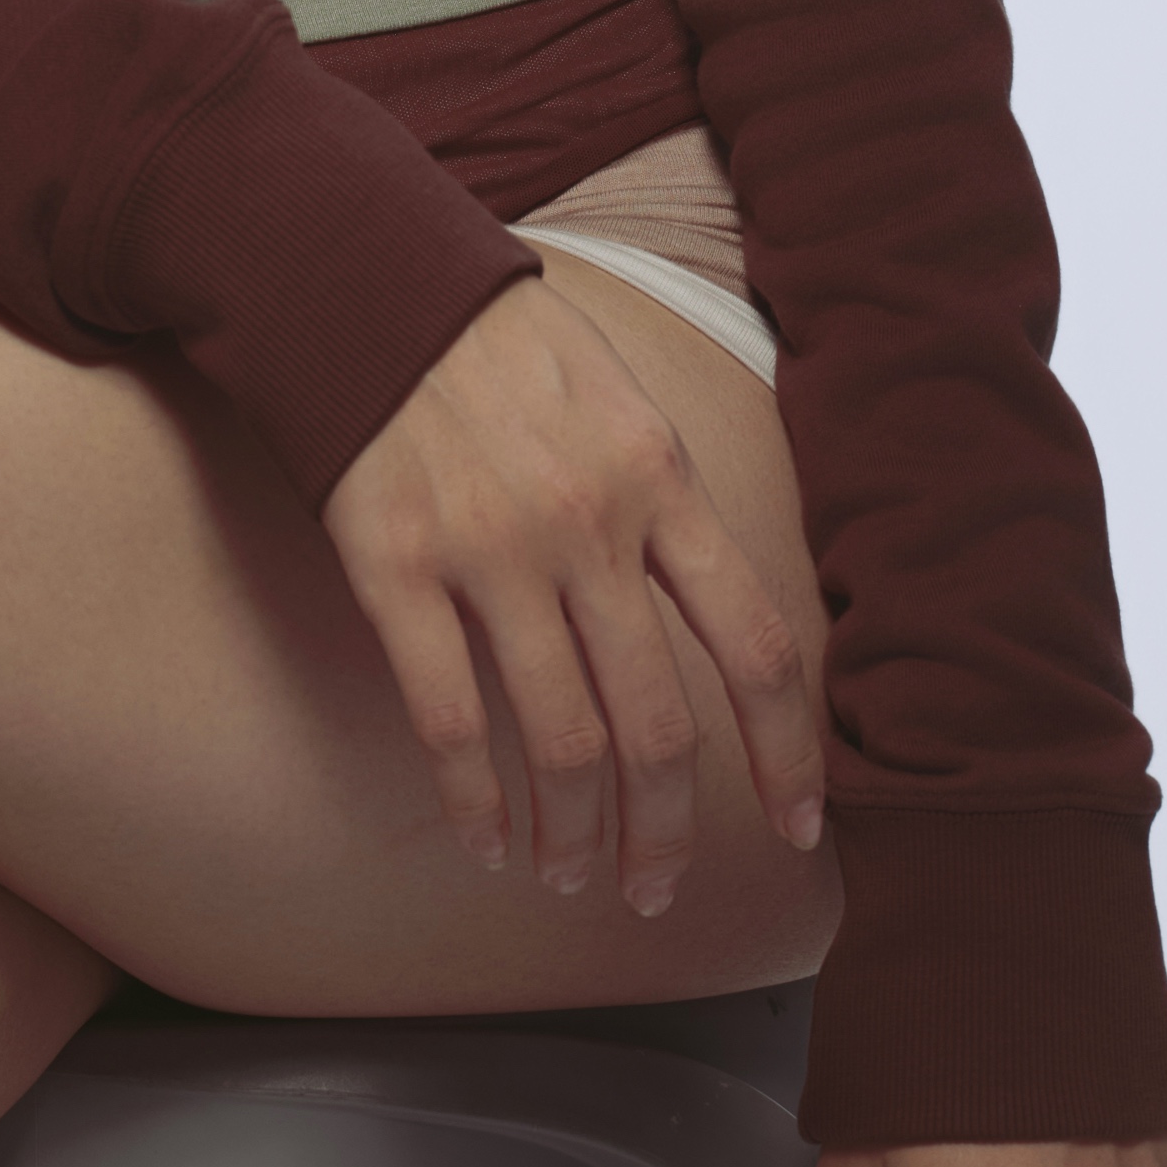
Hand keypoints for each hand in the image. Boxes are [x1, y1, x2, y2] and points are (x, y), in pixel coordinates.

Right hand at [321, 270, 825, 912]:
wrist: (371, 280)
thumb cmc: (505, 346)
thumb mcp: (626, 401)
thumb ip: (672, 509)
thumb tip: (721, 624)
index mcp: (659, 481)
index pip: (754, 643)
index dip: (786, 752)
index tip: (795, 827)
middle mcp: (587, 526)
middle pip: (658, 721)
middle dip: (666, 828)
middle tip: (654, 886)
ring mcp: (488, 552)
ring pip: (559, 739)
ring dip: (573, 834)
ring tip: (570, 876)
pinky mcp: (394, 569)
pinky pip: (447, 719)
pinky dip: (474, 800)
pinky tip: (486, 840)